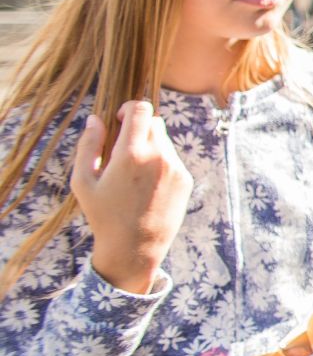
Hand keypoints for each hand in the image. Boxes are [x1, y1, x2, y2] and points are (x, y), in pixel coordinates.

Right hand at [72, 100, 191, 293]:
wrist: (135, 248)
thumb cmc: (103, 215)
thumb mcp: (83, 181)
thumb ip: (88, 145)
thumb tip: (95, 119)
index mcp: (132, 153)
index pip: (141, 108)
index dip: (129, 108)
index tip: (119, 119)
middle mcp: (159, 156)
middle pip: (154, 122)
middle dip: (138, 128)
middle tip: (122, 149)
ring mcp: (176, 168)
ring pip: (164, 141)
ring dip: (149, 146)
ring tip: (132, 174)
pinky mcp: (185, 180)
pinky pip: (172, 159)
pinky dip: (160, 163)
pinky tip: (146, 187)